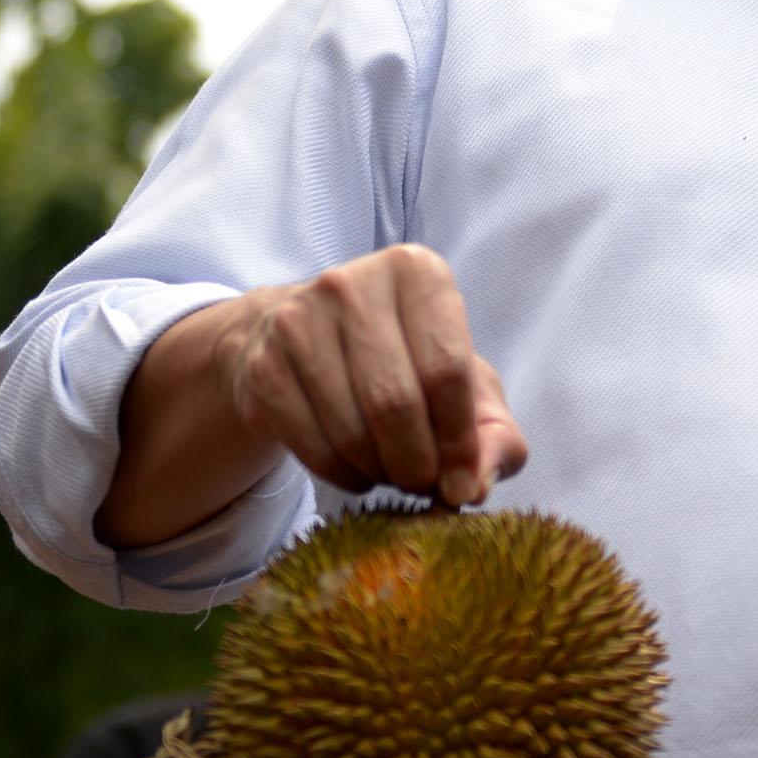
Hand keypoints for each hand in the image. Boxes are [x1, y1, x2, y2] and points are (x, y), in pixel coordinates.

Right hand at [211, 244, 526, 504]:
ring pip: (351, 431)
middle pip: (395, 403)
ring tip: (395, 473)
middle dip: (419, 464)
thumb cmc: (406, 358)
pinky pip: (312, 448)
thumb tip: (478, 485)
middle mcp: (351, 285)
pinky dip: (344, 476)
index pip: (446, 369)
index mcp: (415, 272)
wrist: (303, 341)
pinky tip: (358, 469)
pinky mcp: (262, 367)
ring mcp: (296, 323)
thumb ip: (494, 431)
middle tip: (426, 486)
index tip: (465, 485)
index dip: (460, 440)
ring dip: (382, 472)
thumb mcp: (467, 383)